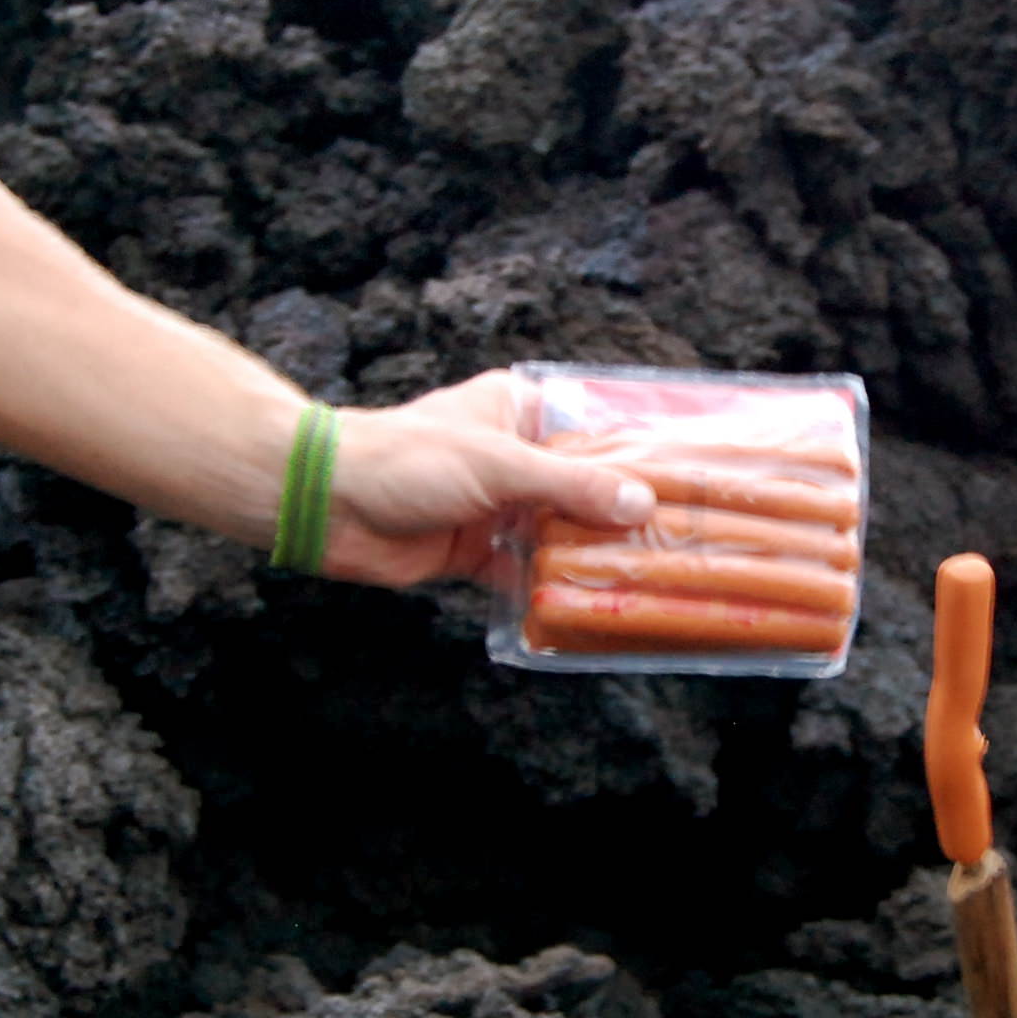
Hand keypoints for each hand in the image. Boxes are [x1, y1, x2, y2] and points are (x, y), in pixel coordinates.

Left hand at [318, 369, 656, 587]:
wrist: (328, 503)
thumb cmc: (407, 459)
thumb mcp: (499, 465)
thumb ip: (571, 485)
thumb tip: (640, 503)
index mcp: (519, 411)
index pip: (594, 429)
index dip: (638, 454)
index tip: (688, 477)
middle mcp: (513, 456)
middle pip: (582, 486)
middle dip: (621, 513)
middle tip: (680, 537)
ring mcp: (495, 505)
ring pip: (557, 531)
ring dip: (588, 553)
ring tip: (647, 574)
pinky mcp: (475, 550)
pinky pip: (523, 571)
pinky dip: (549, 588)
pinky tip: (589, 606)